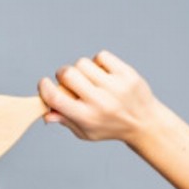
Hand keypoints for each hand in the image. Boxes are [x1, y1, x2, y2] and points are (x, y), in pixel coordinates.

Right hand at [38, 49, 162, 143]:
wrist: (145, 123)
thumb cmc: (111, 127)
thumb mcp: (86, 132)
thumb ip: (65, 121)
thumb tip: (46, 112)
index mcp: (86, 117)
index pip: (55, 98)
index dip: (44, 87)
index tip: (44, 84)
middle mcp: (100, 101)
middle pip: (67, 74)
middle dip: (62, 74)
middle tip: (68, 81)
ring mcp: (114, 86)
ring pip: (82, 63)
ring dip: (81, 69)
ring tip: (89, 79)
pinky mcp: (126, 73)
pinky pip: (101, 56)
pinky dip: (98, 62)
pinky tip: (103, 73)